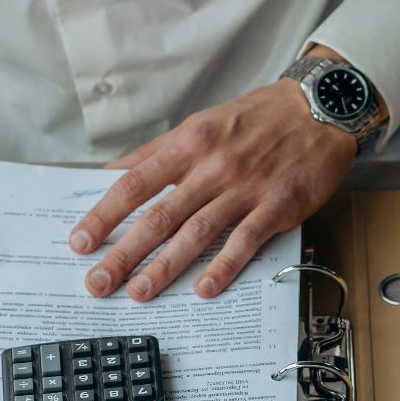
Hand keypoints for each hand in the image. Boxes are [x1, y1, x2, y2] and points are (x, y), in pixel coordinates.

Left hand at [69, 62, 358, 301]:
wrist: (319, 108)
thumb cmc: (256, 118)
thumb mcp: (200, 123)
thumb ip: (157, 152)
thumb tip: (114, 172)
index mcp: (188, 144)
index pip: (135, 184)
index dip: (104, 214)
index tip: (80, 241)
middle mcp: (212, 167)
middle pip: (159, 216)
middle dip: (124, 253)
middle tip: (97, 282)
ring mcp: (245, 188)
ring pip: (197, 233)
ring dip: (165, 266)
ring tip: (139, 293)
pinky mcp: (278, 206)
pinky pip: (246, 241)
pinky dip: (224, 266)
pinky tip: (203, 290)